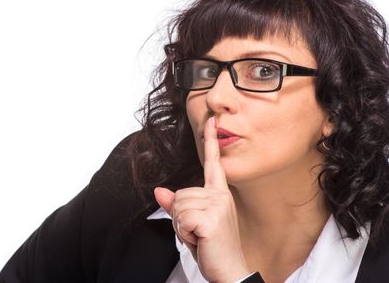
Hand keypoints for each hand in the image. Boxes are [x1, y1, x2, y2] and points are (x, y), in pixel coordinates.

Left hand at [154, 116, 250, 282]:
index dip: (211, 141)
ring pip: (177, 206)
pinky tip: (200, 240)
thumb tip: (158, 191)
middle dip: (179, 217)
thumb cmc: (213, 248)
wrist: (229, 273)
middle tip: (197, 232)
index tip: (212, 120)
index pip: (213, 163)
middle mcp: (220, 196)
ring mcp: (218, 205)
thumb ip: (176, 206)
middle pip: (179, 194)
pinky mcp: (211, 218)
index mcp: (219, 194)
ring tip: (200, 236)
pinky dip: (184, 233)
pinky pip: (181, 218)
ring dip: (181, 226)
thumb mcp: (191, 224)